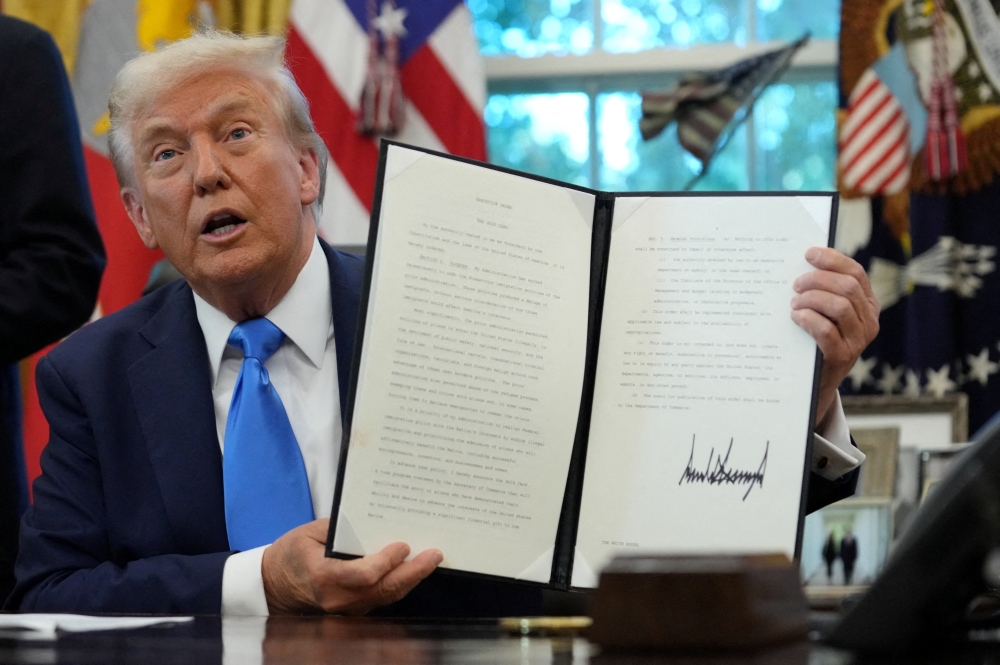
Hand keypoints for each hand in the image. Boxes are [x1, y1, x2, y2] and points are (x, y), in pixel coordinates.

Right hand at [261, 519, 441, 614]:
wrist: (274, 583)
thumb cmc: (292, 553)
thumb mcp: (310, 532)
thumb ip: (340, 529)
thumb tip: (373, 520)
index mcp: (324, 576)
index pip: (362, 575)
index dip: (386, 562)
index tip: (403, 546)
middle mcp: (338, 597)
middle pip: (383, 589)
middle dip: (413, 572)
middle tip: (434, 555)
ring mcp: (347, 607)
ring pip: (386, 596)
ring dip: (412, 579)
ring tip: (431, 560)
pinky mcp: (354, 608)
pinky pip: (381, 597)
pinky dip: (400, 583)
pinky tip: (414, 569)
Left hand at [791, 247, 879, 425]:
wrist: (817, 380)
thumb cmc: (816, 339)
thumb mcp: (826, 312)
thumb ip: (824, 291)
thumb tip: (803, 264)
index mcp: (868, 304)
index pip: (855, 273)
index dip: (832, 260)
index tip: (809, 253)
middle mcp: (869, 320)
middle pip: (847, 287)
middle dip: (818, 280)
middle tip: (796, 285)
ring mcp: (859, 339)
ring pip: (839, 306)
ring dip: (812, 299)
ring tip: (794, 303)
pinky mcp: (843, 356)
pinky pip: (826, 330)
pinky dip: (808, 319)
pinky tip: (796, 317)